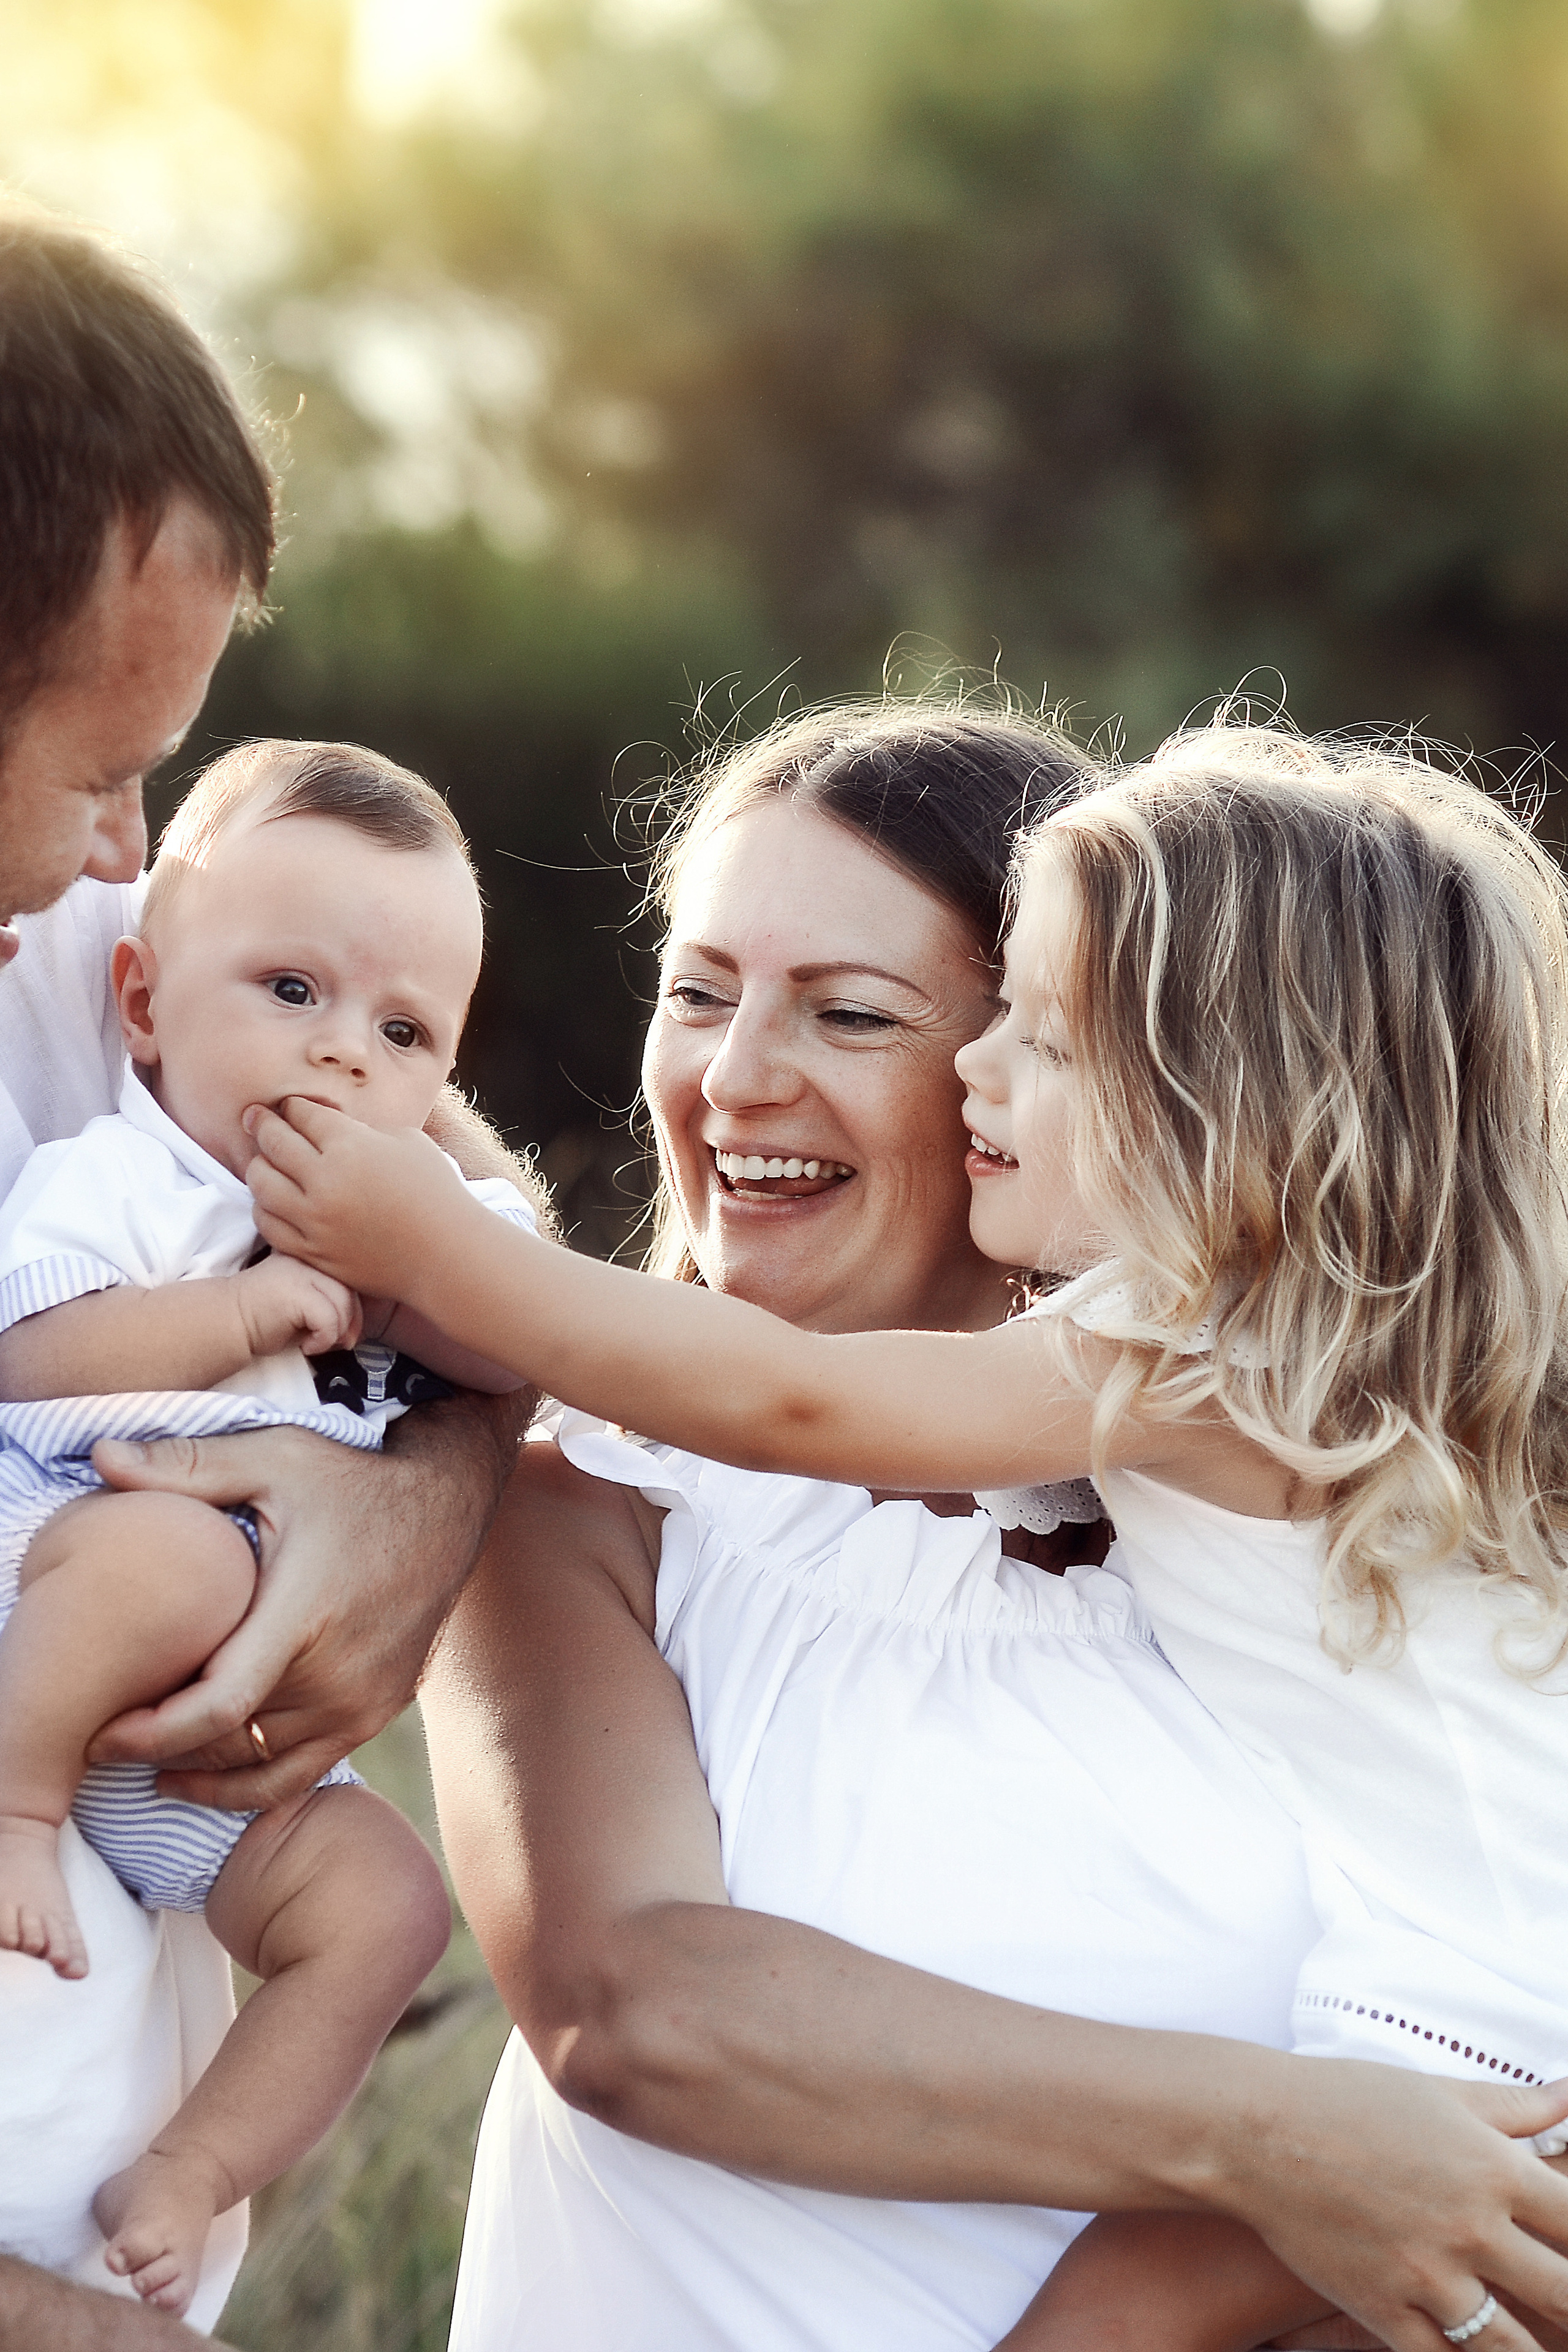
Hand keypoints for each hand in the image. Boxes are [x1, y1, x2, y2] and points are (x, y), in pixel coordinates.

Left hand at [82, 1397, 526, 1805]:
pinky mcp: (373, 1713)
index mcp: (303, 1618)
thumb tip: (99, 1454)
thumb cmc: (351, 1479)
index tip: (100, 1734)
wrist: (447, 1504)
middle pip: (227, 1745)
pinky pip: (299, 1774)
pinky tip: (196, 1776)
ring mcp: (361, 1703)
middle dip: (157, 1749)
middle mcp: (338, 1676)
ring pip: (259, 1767)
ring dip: (196, 1769)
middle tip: (98, 1739)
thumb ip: (185, 1466)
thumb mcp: (272, 1458)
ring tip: (140, 1753)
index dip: (151, 1734)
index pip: (218, 1709)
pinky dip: (244, 1785)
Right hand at [234, 1253, 360, 1358]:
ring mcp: (300, 1272)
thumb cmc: (263, 1320)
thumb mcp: (302, 1304)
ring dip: (338, 1331)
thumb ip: (329, 1304)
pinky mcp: (295, 1292)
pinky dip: (324, 1339)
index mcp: (308, 1258)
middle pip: (350, 1289)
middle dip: (353, 1320)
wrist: (226, 1324)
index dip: (354, 1307)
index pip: (347, 1277)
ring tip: (319, 1343)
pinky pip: (329, 1319)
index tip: (346, 1330)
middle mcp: (305, 1259)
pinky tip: (307, 1346)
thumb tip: (353, 1328)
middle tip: (342, 1342)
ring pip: (343, 1302)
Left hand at [243, 1098, 466, 1302]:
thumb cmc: (435, 1192)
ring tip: (262, 1160)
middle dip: (262, 1123)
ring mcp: (315, 1220)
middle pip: (273, 1142)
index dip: (292, 1106)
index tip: (289, 1106)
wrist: (447, 1254)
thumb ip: (361, 1129)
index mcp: (350, 1145)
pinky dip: (264, 1207)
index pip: (301, 1113)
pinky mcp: (312, 1251)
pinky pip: (269, 1224)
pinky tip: (272, 1200)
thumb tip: (329, 1126)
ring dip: (258, 1166)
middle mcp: (325, 1180)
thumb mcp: (406, 1140)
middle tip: (254, 1117)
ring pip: (261, 1184)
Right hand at [1223, 2064, 1567, 2351]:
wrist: (1256, 2130)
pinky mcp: (1383, 2308)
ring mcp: (1427, 2275)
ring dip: (1536, 2349)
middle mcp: (1470, 2227)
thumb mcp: (1440, 2093)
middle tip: (1567, 2306)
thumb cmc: (1349, 2100)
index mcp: (1493, 2167)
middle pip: (1565, 2293)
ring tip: (1541, 2343)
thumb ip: (1515, 2106)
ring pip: (1512, 2347)